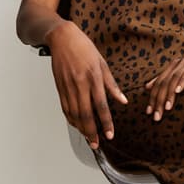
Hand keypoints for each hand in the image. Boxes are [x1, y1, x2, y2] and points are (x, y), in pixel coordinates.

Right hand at [46, 22, 127, 148]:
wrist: (62, 38)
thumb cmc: (84, 48)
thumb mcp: (102, 63)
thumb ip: (112, 85)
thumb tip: (123, 101)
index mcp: (93, 78)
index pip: (101, 105)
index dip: (106, 122)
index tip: (110, 134)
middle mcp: (80, 84)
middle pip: (86, 114)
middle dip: (91, 132)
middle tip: (96, 144)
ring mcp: (68, 87)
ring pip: (74, 113)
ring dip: (81, 128)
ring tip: (88, 139)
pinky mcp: (60, 87)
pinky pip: (65, 107)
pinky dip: (71, 119)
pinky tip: (76, 125)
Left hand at [144, 47, 183, 120]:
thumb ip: (167, 80)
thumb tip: (147, 87)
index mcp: (173, 67)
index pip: (158, 83)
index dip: (152, 98)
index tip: (148, 112)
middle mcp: (178, 64)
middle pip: (163, 82)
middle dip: (158, 100)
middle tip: (155, 115)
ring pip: (173, 79)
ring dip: (168, 95)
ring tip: (166, 108)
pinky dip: (182, 82)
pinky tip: (178, 92)